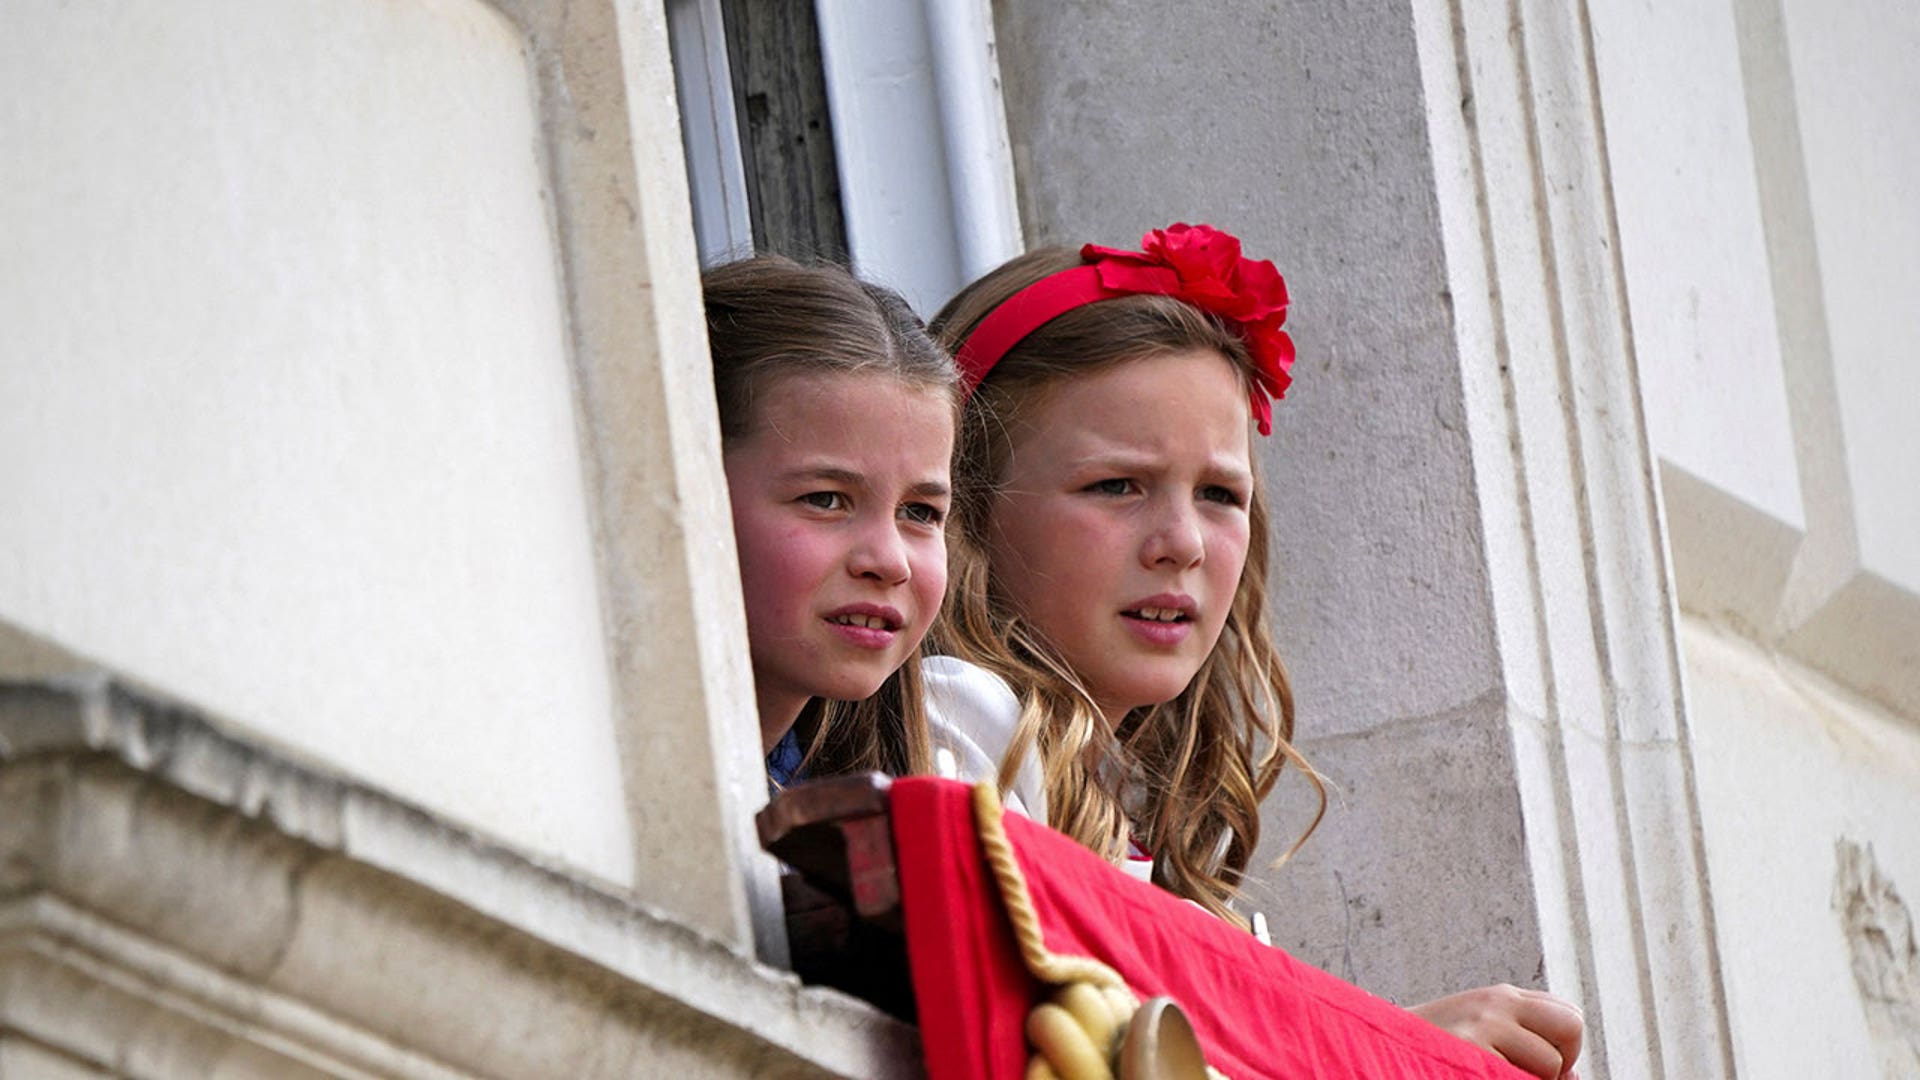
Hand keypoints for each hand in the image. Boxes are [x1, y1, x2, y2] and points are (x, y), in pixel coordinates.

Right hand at [1409, 984, 1582, 1078]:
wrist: (1377, 1052)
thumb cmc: (1431, 1053)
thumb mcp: (1480, 1034)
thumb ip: (1525, 1041)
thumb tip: (1574, 1074)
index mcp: (1500, 997)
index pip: (1568, 1015)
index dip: (1563, 1048)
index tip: (1536, 1066)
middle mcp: (1494, 1004)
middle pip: (1572, 1027)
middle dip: (1560, 1062)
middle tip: (1525, 1076)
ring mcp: (1482, 1028)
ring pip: (1551, 1064)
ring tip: (1488, 1075)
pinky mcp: (1472, 1052)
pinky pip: (1519, 1078)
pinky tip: (1477, 1075)